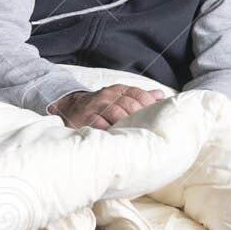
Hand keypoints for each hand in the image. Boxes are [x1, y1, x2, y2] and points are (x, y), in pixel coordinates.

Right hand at [48, 84, 169, 129]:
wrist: (69, 107)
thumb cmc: (100, 106)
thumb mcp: (118, 97)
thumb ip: (139, 96)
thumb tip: (161, 96)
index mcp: (118, 90)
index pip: (138, 93)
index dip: (149, 105)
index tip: (157, 117)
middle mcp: (107, 96)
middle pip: (130, 104)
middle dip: (140, 117)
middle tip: (149, 130)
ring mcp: (95, 107)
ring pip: (117, 114)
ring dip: (127, 125)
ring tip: (137, 136)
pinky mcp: (85, 119)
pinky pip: (100, 125)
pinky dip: (110, 131)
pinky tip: (119, 138)